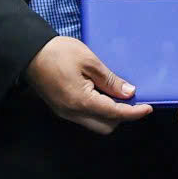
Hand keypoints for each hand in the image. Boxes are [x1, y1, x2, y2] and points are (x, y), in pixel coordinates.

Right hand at [25, 35, 151, 133]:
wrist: (29, 52)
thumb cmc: (59, 52)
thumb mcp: (90, 61)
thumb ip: (110, 80)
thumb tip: (129, 93)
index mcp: (81, 101)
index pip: (115, 114)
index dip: (134, 112)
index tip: (148, 108)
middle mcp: (73, 113)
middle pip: (106, 126)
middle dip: (122, 116)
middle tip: (131, 99)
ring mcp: (65, 113)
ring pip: (95, 124)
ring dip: (109, 114)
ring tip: (116, 94)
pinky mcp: (61, 109)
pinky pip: (85, 117)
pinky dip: (97, 110)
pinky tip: (101, 94)